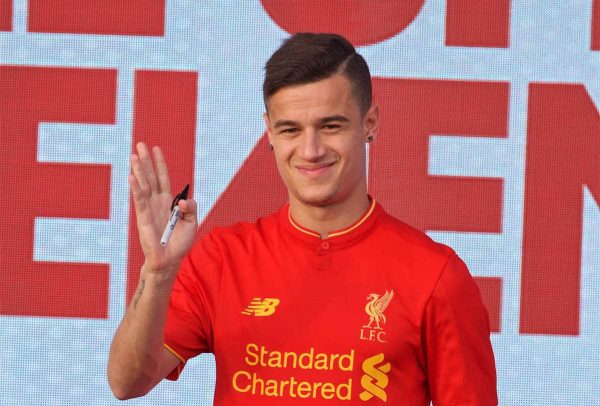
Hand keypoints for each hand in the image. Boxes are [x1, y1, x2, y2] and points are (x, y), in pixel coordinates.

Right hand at [128, 142, 197, 274]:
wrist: (170, 260)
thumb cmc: (180, 243)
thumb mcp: (193, 222)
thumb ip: (191, 208)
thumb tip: (183, 201)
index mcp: (169, 202)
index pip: (163, 178)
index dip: (160, 164)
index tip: (156, 149)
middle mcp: (157, 203)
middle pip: (150, 177)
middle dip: (146, 161)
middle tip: (140, 144)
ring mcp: (149, 209)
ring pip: (143, 185)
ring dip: (138, 170)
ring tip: (134, 155)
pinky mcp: (143, 218)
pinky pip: (139, 201)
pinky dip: (136, 189)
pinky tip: (132, 177)